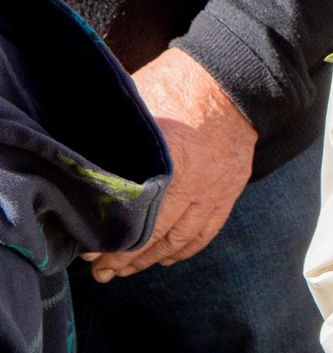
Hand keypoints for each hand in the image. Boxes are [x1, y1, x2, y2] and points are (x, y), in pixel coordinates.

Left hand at [94, 49, 256, 279]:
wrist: (233, 80)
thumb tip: (78, 156)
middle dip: (124, 259)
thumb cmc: (179, 85)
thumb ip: (113, 136)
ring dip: (151, 259)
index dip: (110, 241)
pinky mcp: (229, 191)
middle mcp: (192, 186)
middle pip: (154, 236)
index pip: (134, 218)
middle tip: (100, 272)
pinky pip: (207, 231)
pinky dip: (185, 249)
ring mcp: (213, 192)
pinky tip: (167, 257)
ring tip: (126, 271)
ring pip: (180, 240)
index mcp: (167, 164)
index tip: (87, 251)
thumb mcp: (138, 104)